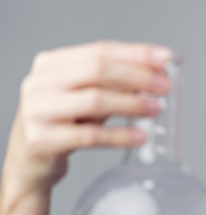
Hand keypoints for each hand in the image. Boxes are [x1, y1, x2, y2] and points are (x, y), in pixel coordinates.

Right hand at [0, 41, 171, 214]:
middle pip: (97, 70)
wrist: (31, 164)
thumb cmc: (64, 124)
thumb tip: (156, 74)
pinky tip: (140, 136)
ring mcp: (37, 111)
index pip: (99, 50)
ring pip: (94, 100)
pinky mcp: (42, 140)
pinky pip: (90, 135)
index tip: (165, 58)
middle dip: (137, 76)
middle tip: (164, 86)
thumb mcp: (86, 97)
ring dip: (131, 103)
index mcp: (50, 64)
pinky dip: (119, 135)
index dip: (136, 54)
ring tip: (156, 108)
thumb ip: (114, 84)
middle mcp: (39, 83)